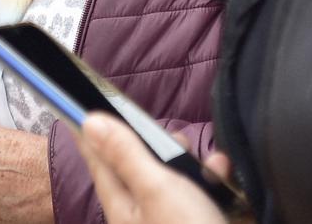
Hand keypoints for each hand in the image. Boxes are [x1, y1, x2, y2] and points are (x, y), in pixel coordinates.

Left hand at [76, 115, 232, 223]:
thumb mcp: (156, 188)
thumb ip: (126, 153)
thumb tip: (88, 121)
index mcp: (121, 203)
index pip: (99, 158)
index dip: (94, 130)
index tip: (86, 100)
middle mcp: (141, 211)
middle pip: (141, 163)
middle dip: (161, 144)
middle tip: (177, 141)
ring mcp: (169, 218)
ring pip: (174, 175)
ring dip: (193, 164)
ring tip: (213, 166)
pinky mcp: (196, 221)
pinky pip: (198, 192)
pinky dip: (212, 181)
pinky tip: (225, 179)